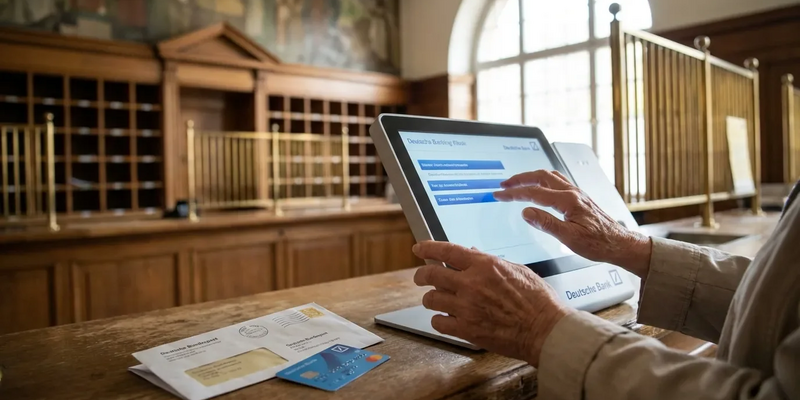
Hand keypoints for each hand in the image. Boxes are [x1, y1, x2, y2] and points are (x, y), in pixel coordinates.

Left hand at [412, 241, 571, 366]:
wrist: (545, 330)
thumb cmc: (538, 301)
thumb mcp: (518, 270)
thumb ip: (491, 262)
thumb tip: (473, 254)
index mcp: (485, 266)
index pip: (447, 251)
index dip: (428, 247)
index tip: (418, 248)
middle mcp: (471, 284)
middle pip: (431, 274)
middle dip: (421, 275)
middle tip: (420, 277)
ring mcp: (467, 308)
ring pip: (431, 299)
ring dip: (431, 298)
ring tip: (436, 300)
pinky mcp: (467, 330)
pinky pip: (439, 322)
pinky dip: (439, 320)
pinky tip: (446, 319)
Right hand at [493, 170, 651, 277]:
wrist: (619, 243)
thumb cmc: (598, 243)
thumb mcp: (569, 238)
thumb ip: (546, 223)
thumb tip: (526, 212)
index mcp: (568, 201)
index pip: (534, 193)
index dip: (514, 193)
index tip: (500, 194)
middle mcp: (572, 192)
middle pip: (540, 176)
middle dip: (520, 179)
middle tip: (504, 184)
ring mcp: (576, 193)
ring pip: (549, 176)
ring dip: (531, 177)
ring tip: (518, 182)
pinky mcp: (579, 197)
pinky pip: (557, 181)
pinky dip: (543, 180)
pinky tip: (540, 186)